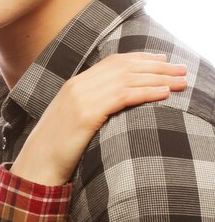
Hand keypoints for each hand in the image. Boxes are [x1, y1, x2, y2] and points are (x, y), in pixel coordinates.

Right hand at [10, 53, 187, 185]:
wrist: (38, 163)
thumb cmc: (57, 148)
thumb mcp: (73, 120)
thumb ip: (91, 105)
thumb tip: (116, 104)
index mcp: (74, 84)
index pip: (112, 62)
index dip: (140, 58)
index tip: (163, 59)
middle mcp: (77, 85)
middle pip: (124, 67)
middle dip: (157, 66)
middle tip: (182, 68)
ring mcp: (80, 98)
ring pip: (127, 79)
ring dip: (159, 78)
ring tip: (182, 81)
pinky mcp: (86, 114)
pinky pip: (123, 97)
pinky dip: (147, 92)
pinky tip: (164, 93)